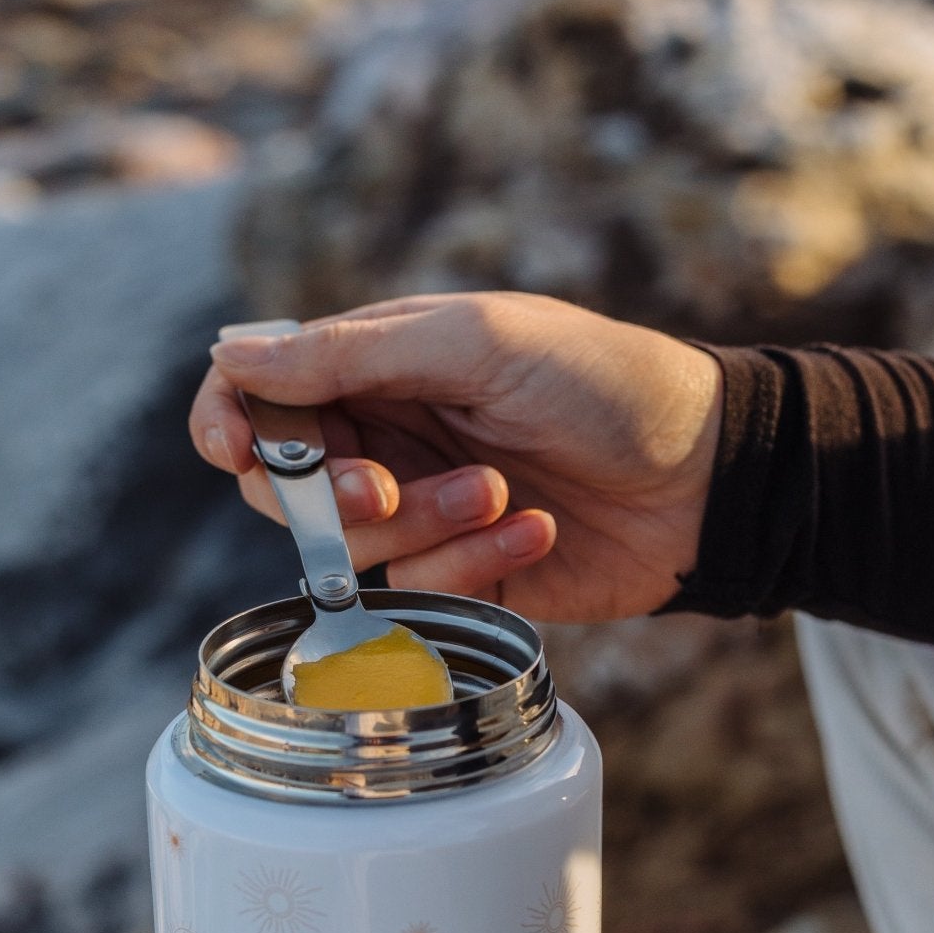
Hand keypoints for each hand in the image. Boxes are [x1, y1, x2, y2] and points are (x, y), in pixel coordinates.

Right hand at [189, 291, 722, 621]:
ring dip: (421, 526)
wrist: (702, 474)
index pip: (259, 394)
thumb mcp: (474, 343)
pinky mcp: (461, 575)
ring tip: (499, 491)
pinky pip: (419, 589)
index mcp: (377, 364)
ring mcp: (420, 510)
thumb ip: (350, 354)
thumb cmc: (601, 382)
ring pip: (349, 548)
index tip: (241, 448)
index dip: (231, 423)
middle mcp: (386, 437)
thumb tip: (231, 355)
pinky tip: (536, 526)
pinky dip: (474, 559)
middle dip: (327, 496)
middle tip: (384, 488)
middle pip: (287, 487)